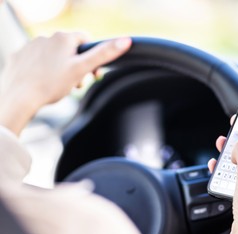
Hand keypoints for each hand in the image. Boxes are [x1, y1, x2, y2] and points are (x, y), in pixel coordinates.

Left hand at [0, 32, 130, 134]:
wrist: (19, 97)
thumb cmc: (51, 84)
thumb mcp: (82, 69)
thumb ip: (103, 54)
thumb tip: (125, 40)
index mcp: (63, 38)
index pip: (85, 40)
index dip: (92, 57)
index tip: (92, 73)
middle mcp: (46, 37)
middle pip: (70, 50)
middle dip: (76, 66)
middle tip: (77, 83)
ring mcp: (31, 46)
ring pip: (54, 56)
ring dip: (61, 69)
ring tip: (60, 86)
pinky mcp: (19, 57)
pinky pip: (37, 62)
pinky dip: (43, 71)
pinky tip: (44, 83)